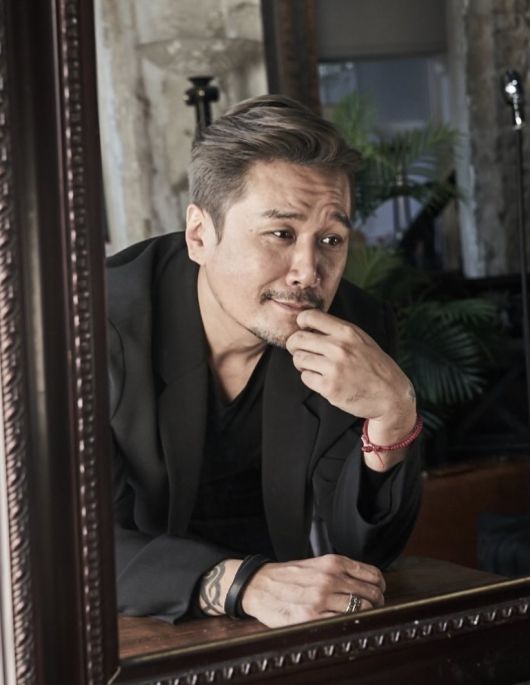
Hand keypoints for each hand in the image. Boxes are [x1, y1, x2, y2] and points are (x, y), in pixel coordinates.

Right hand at [241, 554, 384, 627]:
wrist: (259, 585)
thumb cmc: (288, 576)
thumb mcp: (316, 564)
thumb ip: (340, 571)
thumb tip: (366, 583)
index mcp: (332, 562)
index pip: (372, 575)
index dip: (380, 586)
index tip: (379, 592)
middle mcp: (330, 578)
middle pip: (371, 594)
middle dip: (377, 603)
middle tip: (372, 608)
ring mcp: (321, 599)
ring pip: (361, 610)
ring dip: (365, 615)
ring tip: (359, 617)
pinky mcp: (312, 617)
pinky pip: (342, 622)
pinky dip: (347, 624)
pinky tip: (343, 623)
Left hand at [286, 309, 415, 455]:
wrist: (391, 395)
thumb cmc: (375, 366)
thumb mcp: (362, 340)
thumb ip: (338, 331)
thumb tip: (308, 325)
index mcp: (347, 332)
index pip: (309, 316)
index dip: (300, 322)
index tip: (302, 329)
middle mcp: (339, 347)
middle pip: (297, 339)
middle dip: (294, 345)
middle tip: (299, 351)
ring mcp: (334, 368)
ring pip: (299, 359)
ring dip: (302, 363)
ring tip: (314, 366)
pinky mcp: (329, 387)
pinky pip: (305, 377)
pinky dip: (310, 378)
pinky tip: (322, 379)